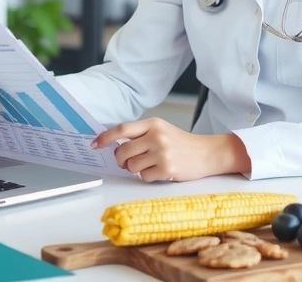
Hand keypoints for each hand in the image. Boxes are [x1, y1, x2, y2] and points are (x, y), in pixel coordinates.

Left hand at [92, 117, 249, 181]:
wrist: (207, 153)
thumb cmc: (181, 143)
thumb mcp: (161, 130)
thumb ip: (140, 134)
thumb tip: (113, 145)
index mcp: (153, 124)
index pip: (122, 129)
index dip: (105, 138)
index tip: (95, 145)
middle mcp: (156, 136)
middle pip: (122, 151)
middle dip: (120, 160)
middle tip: (126, 162)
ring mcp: (162, 153)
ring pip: (131, 166)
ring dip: (134, 169)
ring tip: (147, 165)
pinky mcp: (167, 169)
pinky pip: (143, 177)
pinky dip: (147, 177)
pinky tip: (158, 171)